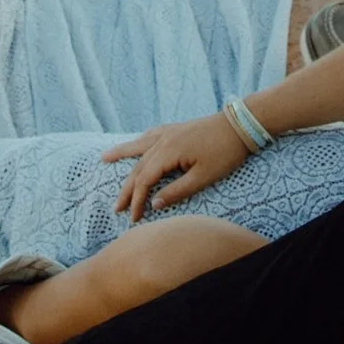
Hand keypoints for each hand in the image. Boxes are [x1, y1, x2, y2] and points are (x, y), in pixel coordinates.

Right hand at [106, 111, 253, 218]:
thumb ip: (177, 191)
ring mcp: (168, 132)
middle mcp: (162, 140)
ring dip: (122, 155)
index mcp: (168, 152)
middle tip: (116, 207)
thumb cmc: (224, 153)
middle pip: (138, 167)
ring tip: (104, 158)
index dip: (137, 201)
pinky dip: (138, 142)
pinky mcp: (175, 128)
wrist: (239, 124)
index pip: (144, 181)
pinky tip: (135, 144)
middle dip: (126, 188)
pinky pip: (150, 135)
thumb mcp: (203, 177)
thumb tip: (154, 203)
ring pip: (139, 147)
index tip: (133, 218)